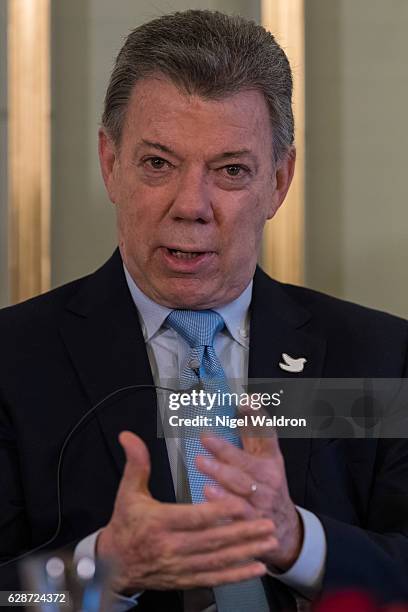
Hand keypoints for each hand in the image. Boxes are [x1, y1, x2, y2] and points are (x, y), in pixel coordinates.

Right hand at [97, 431, 276, 592]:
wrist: (115, 564)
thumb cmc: (126, 524)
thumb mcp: (128, 492)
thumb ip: (136, 463)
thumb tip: (129, 436)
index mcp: (159, 523)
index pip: (193, 517)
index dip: (217, 511)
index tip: (239, 504)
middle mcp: (171, 548)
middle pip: (212, 540)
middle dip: (243, 532)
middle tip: (268, 522)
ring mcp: (180, 566)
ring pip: (218, 560)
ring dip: (247, 551)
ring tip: (269, 541)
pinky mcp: (186, 579)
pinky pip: (215, 577)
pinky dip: (238, 575)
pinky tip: (256, 568)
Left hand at [197, 416, 302, 571]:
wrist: (284, 528)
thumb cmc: (268, 487)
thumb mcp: (263, 460)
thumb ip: (252, 434)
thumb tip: (243, 404)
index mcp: (271, 459)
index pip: (267, 435)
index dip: (258, 418)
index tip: (246, 402)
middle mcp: (269, 478)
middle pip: (247, 461)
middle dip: (225, 449)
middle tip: (206, 438)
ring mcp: (262, 500)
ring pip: (242, 485)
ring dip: (221, 474)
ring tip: (204, 464)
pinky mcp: (253, 521)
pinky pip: (237, 511)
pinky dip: (223, 502)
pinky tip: (208, 494)